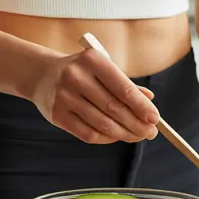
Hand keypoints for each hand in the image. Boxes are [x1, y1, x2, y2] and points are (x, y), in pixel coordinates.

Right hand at [31, 48, 159, 143]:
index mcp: (92, 60)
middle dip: (136, 123)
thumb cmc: (82, 71)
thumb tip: (149, 101)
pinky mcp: (57, 115)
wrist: (43, 75)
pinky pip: (88, 134)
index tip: (155, 119)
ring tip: (138, 136)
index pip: (123, 88)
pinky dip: (107, 138)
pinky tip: (117, 136)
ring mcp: (64, 96)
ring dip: (124, 134)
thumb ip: (126, 84)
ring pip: (102, 124)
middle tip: (151, 132)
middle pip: (114, 108)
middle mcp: (76, 76)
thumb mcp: (103, 68)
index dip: (141, 106)